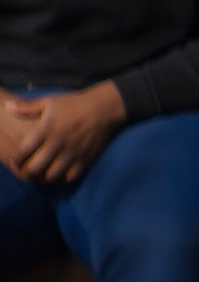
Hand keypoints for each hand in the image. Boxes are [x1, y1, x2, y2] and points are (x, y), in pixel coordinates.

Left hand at [0, 78, 117, 186]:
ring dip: (43, 178)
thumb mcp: (49, 102)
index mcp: (47, 129)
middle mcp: (58, 144)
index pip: (24, 150)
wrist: (105, 108)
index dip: (16, 159)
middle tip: (25, 170)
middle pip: (35, 168)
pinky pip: (70, 178)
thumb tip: (6, 107)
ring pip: (52, 176)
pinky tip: (58, 173)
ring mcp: (73, 154)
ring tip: (40, 175)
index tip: (15, 159)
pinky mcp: (85, 160)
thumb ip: (27, 108)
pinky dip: (61, 179)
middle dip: (26, 172)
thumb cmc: (74, 104)